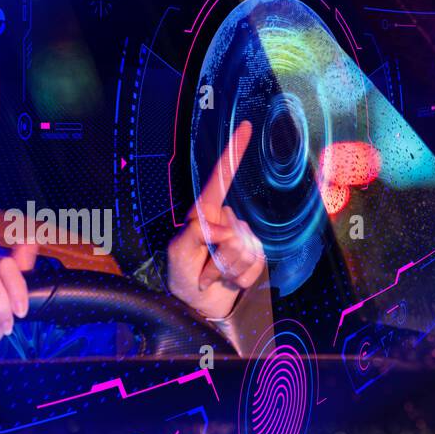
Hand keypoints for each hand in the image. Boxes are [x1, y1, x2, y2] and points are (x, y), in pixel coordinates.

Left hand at [166, 120, 265, 319]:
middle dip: (219, 257)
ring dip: (227, 270)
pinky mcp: (255, 255)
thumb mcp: (178, 255)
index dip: (233, 153)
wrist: (198, 307)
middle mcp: (226, 221)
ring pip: (247, 250)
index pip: (220, 179)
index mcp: (205, 213)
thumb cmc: (181, 278)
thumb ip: (195, 235)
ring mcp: (243, 237)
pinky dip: (240, 278)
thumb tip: (224, 229)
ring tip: (212, 276)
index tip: (244, 126)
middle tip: (202, 269)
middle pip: (236, 232)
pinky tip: (229, 282)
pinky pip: (256, 265)